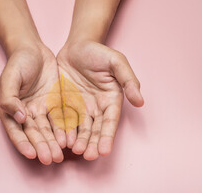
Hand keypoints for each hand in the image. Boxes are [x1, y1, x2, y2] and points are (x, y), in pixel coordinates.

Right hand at [0, 43, 65, 164]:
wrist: (34, 49)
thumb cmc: (18, 62)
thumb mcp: (10, 78)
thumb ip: (10, 98)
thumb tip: (19, 117)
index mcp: (11, 110)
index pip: (16, 131)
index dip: (24, 143)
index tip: (32, 154)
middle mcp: (26, 113)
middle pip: (35, 134)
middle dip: (42, 147)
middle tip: (50, 159)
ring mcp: (41, 109)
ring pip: (48, 130)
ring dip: (54, 143)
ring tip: (60, 154)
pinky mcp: (55, 104)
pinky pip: (60, 118)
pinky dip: (64, 129)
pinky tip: (70, 139)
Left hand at [57, 40, 143, 159]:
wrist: (76, 45)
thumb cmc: (99, 52)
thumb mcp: (116, 62)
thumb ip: (128, 80)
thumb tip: (140, 101)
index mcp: (110, 100)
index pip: (109, 122)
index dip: (107, 136)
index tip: (104, 151)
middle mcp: (96, 107)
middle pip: (94, 129)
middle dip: (92, 143)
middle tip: (88, 156)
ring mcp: (80, 107)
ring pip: (79, 128)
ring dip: (78, 140)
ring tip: (75, 151)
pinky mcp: (65, 104)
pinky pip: (64, 119)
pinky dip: (63, 130)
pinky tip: (61, 140)